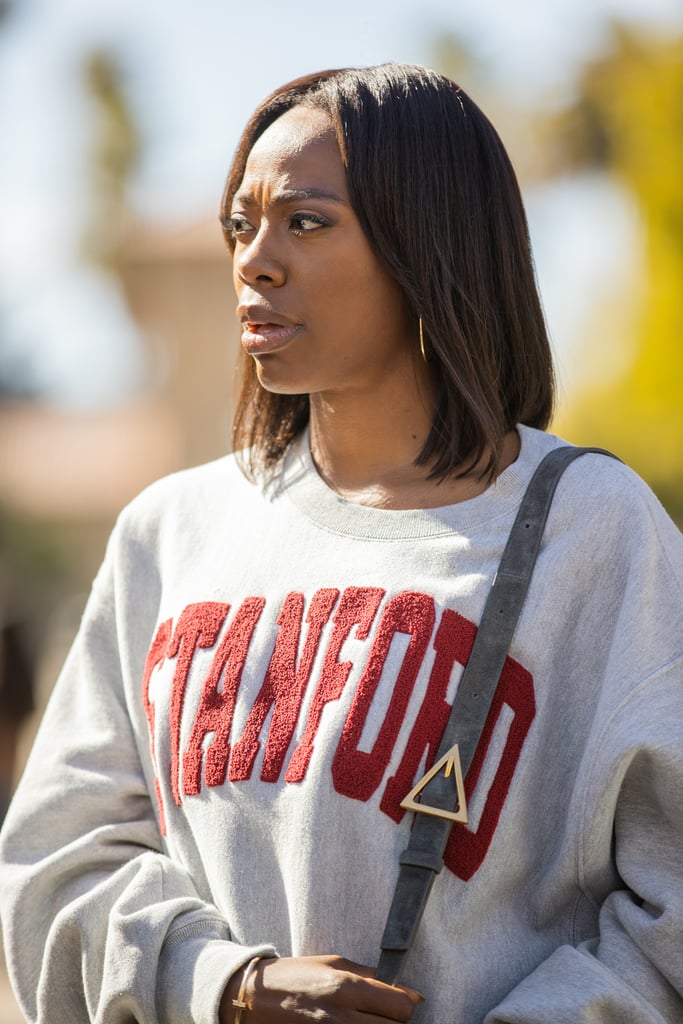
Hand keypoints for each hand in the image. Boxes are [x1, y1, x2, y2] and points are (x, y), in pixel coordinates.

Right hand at [219, 954, 423, 1022]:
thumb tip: (406, 990)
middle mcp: (342, 1017)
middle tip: (383, 1012)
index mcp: (346, 987)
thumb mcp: (333, 963)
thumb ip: (370, 976)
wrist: (255, 998)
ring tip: (366, 1018)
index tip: (404, 1000)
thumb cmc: (296, 976)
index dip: (407, 1004)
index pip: (401, 1006)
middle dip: (395, 1020)